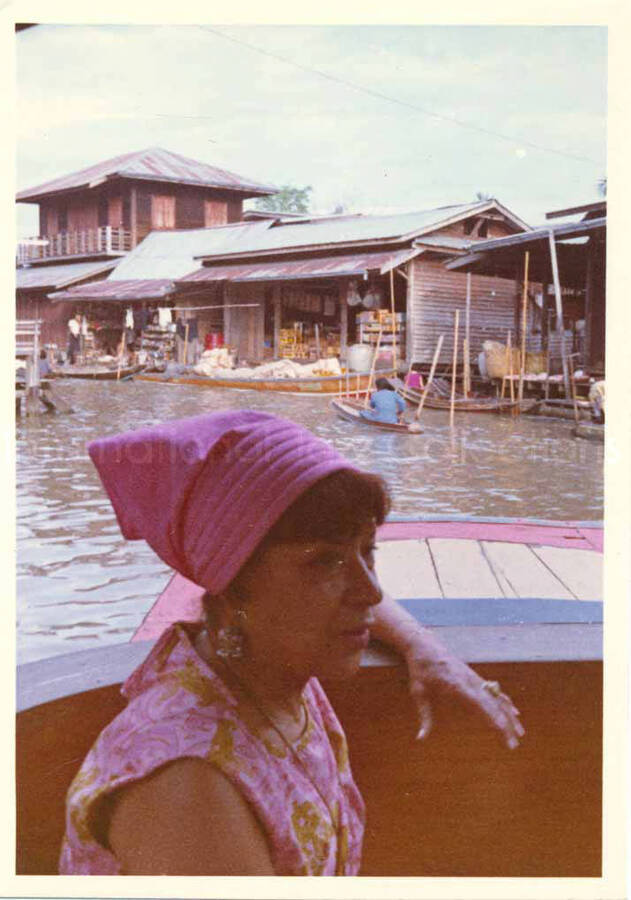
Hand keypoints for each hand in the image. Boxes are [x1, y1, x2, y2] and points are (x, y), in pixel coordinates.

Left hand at [406, 650, 524, 749]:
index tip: (502, 732)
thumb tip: (420, 738)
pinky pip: (495, 691)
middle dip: (505, 725)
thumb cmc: (420, 669)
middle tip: (513, 744)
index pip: (478, 704)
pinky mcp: (476, 677)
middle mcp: (469, 681)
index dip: (492, 718)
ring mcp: (475, 678)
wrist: (425, 644)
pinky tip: (514, 712)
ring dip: (510, 715)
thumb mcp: (418, 692)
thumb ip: (424, 716)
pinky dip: (506, 702)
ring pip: (497, 698)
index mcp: (455, 685)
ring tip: (520, 733)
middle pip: (493, 705)